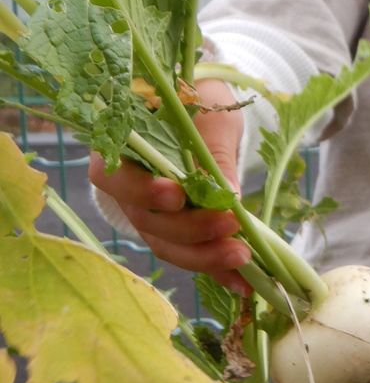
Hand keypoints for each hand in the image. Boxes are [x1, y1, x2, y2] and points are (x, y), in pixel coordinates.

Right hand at [87, 79, 251, 293]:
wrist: (206, 106)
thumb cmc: (199, 99)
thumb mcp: (210, 113)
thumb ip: (212, 150)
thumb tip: (224, 195)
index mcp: (119, 147)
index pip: (112, 176)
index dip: (141, 191)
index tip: (178, 194)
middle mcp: (128, 186)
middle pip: (146, 220)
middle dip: (189, 230)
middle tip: (230, 226)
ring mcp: (151, 212)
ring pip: (167, 245)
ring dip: (205, 256)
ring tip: (243, 257)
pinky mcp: (177, 229)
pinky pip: (192, 254)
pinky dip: (218, 270)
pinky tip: (245, 283)